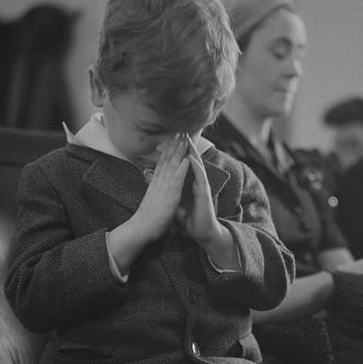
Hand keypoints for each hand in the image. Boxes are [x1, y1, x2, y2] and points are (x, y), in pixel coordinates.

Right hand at [133, 134, 189, 241]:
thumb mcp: (150, 196)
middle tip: (180, 131)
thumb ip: (150, 184)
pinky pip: (177, 179)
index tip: (173, 137)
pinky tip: (187, 158)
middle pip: (166, 159)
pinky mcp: (170, 195)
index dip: (168, 149)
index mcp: (155, 182)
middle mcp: (159, 181)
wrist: (141, 228)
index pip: (162, 162)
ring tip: (185, 138)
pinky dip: (182, 168)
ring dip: (179, 151)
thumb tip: (147, 173)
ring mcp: (164, 187)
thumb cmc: (147, 216)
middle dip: (174, 144)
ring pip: (172, 165)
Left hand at [176, 135, 239, 269]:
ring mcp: (201, 186)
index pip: (183, 164)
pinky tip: (190, 158)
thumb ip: (170, 191)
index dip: (177, 152)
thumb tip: (158, 184)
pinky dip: (195, 167)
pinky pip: (200, 177)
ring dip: (192, 152)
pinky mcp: (204, 193)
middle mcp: (196, 182)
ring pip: (197, 165)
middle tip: (181, 131)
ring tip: (186, 139)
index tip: (171, 139)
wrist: (201, 233)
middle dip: (186, 146)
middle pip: (190, 160)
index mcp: (188, 183)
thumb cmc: (189, 218)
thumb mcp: (175, 203)